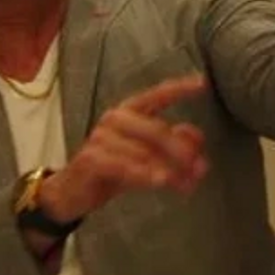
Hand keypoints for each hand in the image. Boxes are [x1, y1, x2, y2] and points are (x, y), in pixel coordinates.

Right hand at [38, 74, 208, 220]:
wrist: (72, 191)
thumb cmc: (113, 168)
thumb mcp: (146, 156)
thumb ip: (171, 146)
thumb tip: (196, 139)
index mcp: (128, 112)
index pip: (156, 95)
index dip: (179, 89)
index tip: (202, 83)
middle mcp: (114, 119)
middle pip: (156, 129)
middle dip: (181, 150)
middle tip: (201, 169)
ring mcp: (100, 138)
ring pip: (143, 151)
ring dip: (168, 170)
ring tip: (185, 185)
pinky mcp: (90, 158)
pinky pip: (124, 166)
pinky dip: (143, 175)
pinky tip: (159, 182)